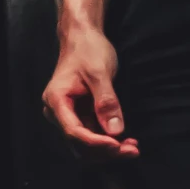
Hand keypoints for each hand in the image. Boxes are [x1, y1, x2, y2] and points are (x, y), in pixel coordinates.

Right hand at [42, 26, 139, 155]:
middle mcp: (58, 112)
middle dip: (105, 151)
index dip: (96, 143)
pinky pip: (92, 135)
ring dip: (108, 150)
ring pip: (86, 144)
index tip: (118, 145)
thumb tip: (115, 131)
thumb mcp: (99, 73)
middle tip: (132, 151)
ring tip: (133, 148)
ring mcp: (68, 115)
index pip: (74, 131)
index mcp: (57, 100)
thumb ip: (106, 102)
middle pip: (79, 143)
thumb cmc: (88, 50)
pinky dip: (108, 141)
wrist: (83, 37)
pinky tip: (126, 141)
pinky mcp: (79, 116)